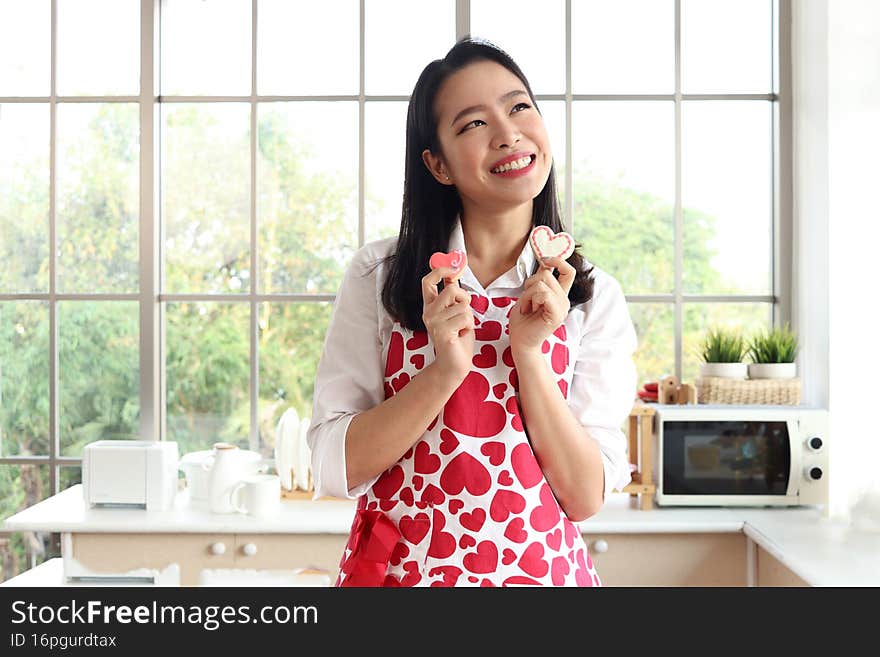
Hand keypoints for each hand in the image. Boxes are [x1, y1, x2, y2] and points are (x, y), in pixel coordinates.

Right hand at [421, 266, 474, 382]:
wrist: (454, 365)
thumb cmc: (458, 339)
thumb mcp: (456, 313)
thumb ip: (453, 297)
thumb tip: (453, 276)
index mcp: (430, 306)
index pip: (428, 281)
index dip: (440, 270)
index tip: (453, 268)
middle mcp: (428, 312)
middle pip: (452, 289)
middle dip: (465, 299)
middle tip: (464, 314)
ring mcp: (434, 322)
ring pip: (462, 304)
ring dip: (469, 316)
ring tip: (462, 328)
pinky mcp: (442, 332)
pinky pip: (465, 317)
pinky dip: (470, 325)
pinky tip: (462, 334)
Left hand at [508, 256, 574, 355]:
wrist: (520, 342)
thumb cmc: (522, 321)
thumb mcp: (529, 295)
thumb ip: (538, 281)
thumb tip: (544, 262)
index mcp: (559, 295)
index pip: (568, 271)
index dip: (558, 260)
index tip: (543, 260)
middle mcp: (564, 300)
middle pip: (546, 274)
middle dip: (529, 284)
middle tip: (527, 302)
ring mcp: (562, 307)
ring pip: (541, 283)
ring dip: (527, 294)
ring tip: (527, 307)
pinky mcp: (557, 314)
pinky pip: (543, 294)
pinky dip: (529, 300)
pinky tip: (528, 310)